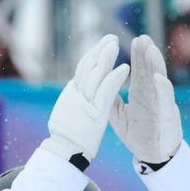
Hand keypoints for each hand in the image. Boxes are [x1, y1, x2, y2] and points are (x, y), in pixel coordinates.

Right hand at [41, 36, 128, 168]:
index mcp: (72, 92)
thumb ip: (75, 96)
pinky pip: (106, 91)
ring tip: (115, 45)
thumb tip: (76, 84)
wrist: (64, 152)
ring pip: (95, 74)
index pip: (83, 68)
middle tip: (111, 38)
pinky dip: (115, 78)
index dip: (93, 54)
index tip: (103, 43)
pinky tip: (125, 68)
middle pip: (87, 66)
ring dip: (106, 58)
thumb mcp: (70, 110)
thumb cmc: (68, 135)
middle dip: (99, 50)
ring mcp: (84, 102)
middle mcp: (76, 93)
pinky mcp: (94, 112)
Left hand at [109, 35, 183, 168]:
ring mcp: (161, 103)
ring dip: (155, 64)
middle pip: (150, 70)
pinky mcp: (167, 115)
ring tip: (151, 49)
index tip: (135, 40)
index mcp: (141, 94)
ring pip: (159, 79)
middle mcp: (152, 95)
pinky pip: (165, 100)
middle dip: (146, 53)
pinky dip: (162, 89)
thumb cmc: (138, 135)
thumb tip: (102, 85)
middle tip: (143, 37)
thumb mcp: (119, 116)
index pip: (140, 70)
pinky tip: (158, 78)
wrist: (151, 156)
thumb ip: (111, 101)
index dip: (138, 55)